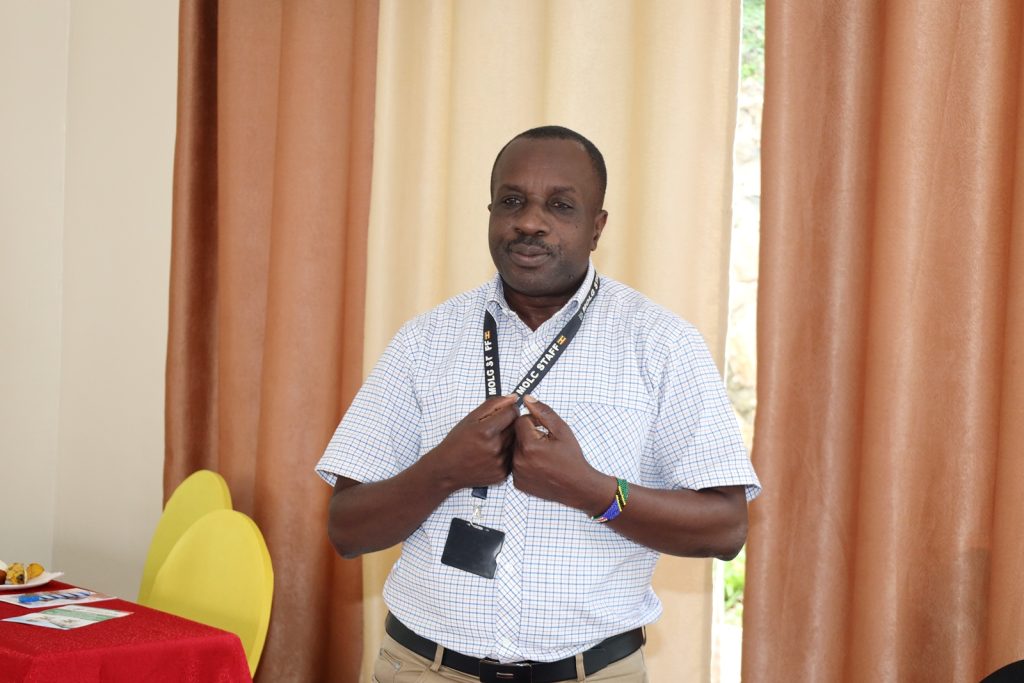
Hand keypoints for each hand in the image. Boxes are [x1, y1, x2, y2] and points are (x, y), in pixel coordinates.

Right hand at [428, 394, 519, 491]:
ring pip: (515, 442)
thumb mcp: (470, 418)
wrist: (447, 469)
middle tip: (494, 428)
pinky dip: (506, 453)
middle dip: (507, 424)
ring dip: (508, 439)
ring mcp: (500, 462)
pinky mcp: (502, 473)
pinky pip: (512, 457)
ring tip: (492, 441)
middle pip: (515, 427)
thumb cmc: (456, 442)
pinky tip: (492, 454)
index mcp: (486, 431)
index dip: (508, 410)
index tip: (502, 413)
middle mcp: (495, 447)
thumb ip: (493, 404)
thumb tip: (513, 398)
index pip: (512, 412)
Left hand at [511, 395, 613, 511]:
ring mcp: (517, 473)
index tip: (544, 430)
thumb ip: (543, 412)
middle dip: (529, 435)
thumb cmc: (572, 459)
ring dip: (525, 448)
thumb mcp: (562, 430)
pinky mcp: (517, 483)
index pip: (520, 421)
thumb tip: (527, 399)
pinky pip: (515, 464)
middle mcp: (519, 460)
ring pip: (515, 450)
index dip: (533, 422)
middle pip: (516, 435)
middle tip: (545, 443)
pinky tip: (539, 466)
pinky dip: (524, 462)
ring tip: (542, 455)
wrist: (578, 486)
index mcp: (529, 445)